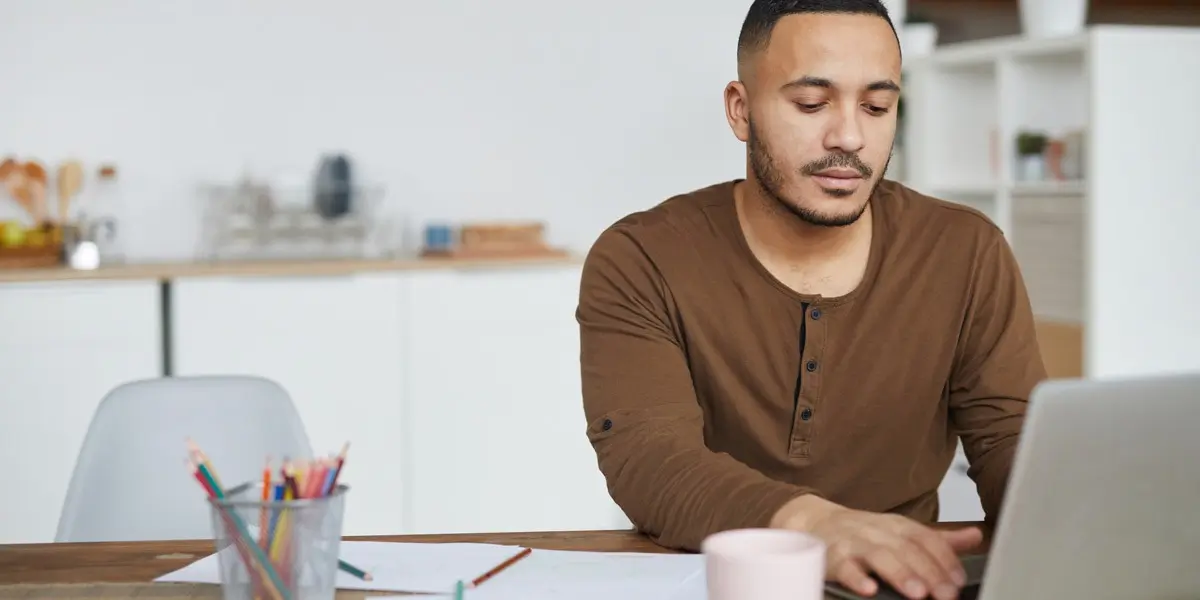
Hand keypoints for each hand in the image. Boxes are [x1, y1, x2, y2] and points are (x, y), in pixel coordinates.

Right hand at [772, 496, 982, 599]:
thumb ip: (937, 540)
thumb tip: (975, 536)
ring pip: (878, 556)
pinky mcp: (832, 557)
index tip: (958, 580)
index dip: (944, 559)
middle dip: (928, 571)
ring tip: (917, 593)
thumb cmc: (862, 533)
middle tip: (945, 594)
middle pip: (906, 548)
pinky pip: (843, 567)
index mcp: (897, 526)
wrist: (814, 522)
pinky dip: (856, 578)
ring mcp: (853, 543)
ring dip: (899, 573)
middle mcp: (877, 531)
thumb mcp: (900, 532)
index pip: (926, 538)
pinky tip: (869, 589)